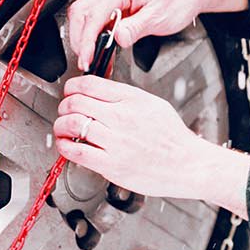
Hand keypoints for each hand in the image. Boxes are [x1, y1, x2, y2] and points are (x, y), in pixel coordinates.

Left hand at [54, 75, 249, 216]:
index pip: (89, 84)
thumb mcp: (154, 105)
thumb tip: (99, 92)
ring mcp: (116, 141)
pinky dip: (64, 146)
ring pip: (71, 124)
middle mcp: (122, 117)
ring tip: (63, 128)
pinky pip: (76, 151)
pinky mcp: (111, 165)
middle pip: (75, 102)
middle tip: (64, 111)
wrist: (188, 165)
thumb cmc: (174, 139)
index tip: (70, 93)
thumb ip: (126, 97)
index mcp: (132, 99)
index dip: (72, 87)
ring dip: (60, 125)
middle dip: (64, 106)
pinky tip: (67, 145)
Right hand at [66, 0, 247, 70]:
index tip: (86, 59)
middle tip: (86, 60)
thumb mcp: (159, 17)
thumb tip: (117, 38)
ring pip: (84, 14)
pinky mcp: (115, 1)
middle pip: (80, 13)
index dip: (86, 41)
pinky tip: (100, 47)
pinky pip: (96, 17)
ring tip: (92, 57)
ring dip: (84, 36)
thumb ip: (136, 28)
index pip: (92, 16)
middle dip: (79, 39)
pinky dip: (94, 33)